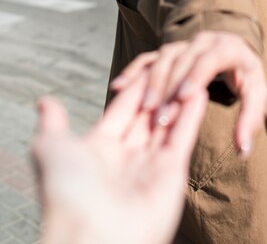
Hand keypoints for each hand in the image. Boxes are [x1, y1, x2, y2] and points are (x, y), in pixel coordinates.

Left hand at [32, 75, 207, 243]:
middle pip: (146, 115)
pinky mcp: (172, 172)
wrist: (92, 235)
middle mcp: (126, 157)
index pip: (121, 110)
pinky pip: (183, 136)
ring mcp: (150, 165)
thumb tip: (45, 101)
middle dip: (158, 90)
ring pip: (167, 123)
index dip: (133, 87)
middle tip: (173, 60)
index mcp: (99, 149)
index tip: (147, 64)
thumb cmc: (68, 191)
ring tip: (191, 71)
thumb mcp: (52, 148)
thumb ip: (55, 123)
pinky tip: (200, 91)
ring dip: (177, 98)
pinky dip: (192, 114)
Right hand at [111, 30, 266, 154]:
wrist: (234, 52)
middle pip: (182, 60)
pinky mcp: (167, 52)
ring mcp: (182, 44)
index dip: (195, 76)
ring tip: (144, 109)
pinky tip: (119, 87)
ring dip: (152, 82)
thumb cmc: (245, 75)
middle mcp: (202, 41)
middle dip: (170, 87)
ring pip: (162, 59)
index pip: (208, 59)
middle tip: (161, 116)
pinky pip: (148, 58)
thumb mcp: (256, 94)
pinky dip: (133, 71)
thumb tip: (243, 150)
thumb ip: (250, 120)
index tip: (183, 97)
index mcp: (226, 47)